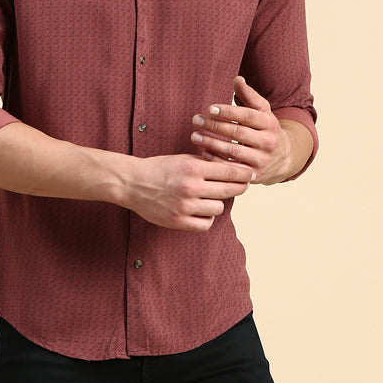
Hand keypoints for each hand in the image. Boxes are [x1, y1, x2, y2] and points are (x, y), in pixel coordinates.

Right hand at [120, 152, 252, 230]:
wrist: (133, 183)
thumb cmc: (159, 168)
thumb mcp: (183, 158)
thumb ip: (206, 163)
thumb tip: (232, 167)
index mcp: (193, 168)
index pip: (230, 171)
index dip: (243, 174)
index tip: (249, 175)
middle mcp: (191, 187)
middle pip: (229, 190)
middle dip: (239, 188)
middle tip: (241, 186)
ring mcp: (185, 206)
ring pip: (218, 208)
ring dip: (218, 204)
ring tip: (212, 199)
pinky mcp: (178, 221)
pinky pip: (205, 224)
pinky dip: (207, 219)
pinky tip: (202, 212)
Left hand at [190, 77, 292, 183]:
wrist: (282, 158)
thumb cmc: (266, 130)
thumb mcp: (262, 112)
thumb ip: (249, 96)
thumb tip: (237, 79)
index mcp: (270, 123)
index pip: (247, 115)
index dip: (228, 112)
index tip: (209, 108)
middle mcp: (267, 142)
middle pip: (238, 132)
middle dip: (214, 125)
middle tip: (196, 120)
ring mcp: (261, 160)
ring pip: (233, 151)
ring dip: (211, 143)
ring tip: (194, 136)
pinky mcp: (253, 174)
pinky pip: (231, 167)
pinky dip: (216, 160)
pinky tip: (203, 152)